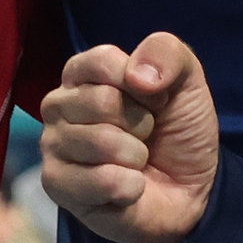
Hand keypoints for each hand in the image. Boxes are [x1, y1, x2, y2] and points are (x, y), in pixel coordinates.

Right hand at [36, 34, 220, 242]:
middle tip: (145, 136)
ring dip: (136, 157)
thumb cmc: (177, 131)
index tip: (156, 102)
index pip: (102, 62)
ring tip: (136, 162)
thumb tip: (137, 77)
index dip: (143, 86)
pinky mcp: (56, 185)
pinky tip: (128, 188)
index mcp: (82, 73)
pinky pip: (101, 180)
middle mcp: (59, 105)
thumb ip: (165, 53)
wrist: (189, 189)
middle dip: (141, 123)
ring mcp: (53, 145)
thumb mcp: (186, 80)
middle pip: (102, 102)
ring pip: (101, 142)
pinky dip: (130, 187)